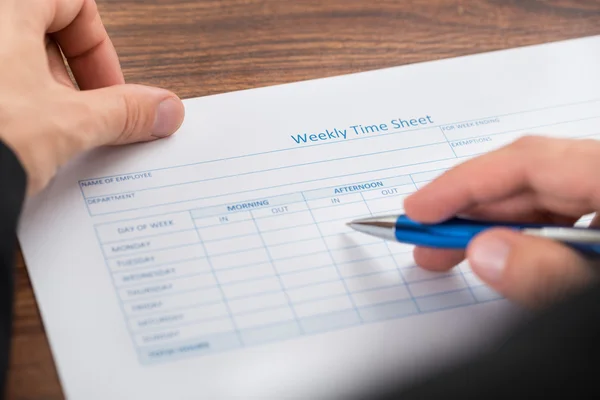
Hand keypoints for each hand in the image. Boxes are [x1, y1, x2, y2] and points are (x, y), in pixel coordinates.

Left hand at [0, 0, 184, 194]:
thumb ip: (124, 112)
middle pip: (38, 28)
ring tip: (38, 135)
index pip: (74, 2)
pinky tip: (7, 136)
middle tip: (77, 118)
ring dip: (34, 92)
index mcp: (5, 5)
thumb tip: (165, 110)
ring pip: (7, 54)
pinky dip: (5, 103)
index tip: (108, 93)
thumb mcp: (66, 123)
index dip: (100, 51)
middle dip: (68, 77)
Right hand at [404, 136, 599, 307]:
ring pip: (547, 194)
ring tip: (456, 252)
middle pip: (531, 177)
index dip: (464, 184)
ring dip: (495, 224)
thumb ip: (551, 272)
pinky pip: (566, 210)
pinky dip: (528, 231)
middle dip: (471, 211)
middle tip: (427, 240)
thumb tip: (485, 253)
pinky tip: (507, 250)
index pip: (528, 161)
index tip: (420, 210)